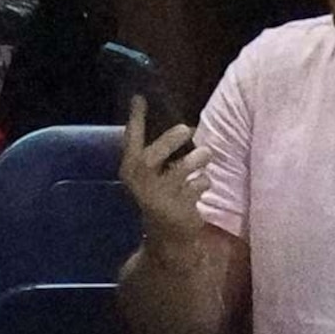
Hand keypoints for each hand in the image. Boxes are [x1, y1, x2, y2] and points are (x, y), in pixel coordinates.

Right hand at [119, 99, 211, 243]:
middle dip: (169, 140)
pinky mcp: (180, 208)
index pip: (130, 140)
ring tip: (204, 156)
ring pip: (184, 168)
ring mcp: (160, 197)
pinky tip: (200, 187)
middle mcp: (141, 183)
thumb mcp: (152, 172)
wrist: (168, 236)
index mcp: (130, 170)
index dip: (135, 119)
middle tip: (186, 129)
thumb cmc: (161, 194)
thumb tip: (167, 115)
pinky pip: (200, 184)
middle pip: (151, 158)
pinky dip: (203, 182)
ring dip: (198, 159)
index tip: (139, 97)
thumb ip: (157, 146)